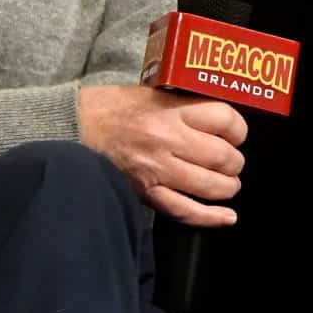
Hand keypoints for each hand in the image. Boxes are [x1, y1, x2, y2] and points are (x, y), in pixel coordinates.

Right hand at [76, 84, 246, 228]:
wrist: (73, 127)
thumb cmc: (110, 108)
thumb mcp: (151, 94)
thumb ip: (184, 106)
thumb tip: (218, 121)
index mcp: (170, 111)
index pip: (225, 119)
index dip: (238, 130)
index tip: (236, 134)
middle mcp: (168, 140)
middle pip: (223, 157)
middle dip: (234, 163)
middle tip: (230, 162)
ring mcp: (158, 169)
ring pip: (211, 186)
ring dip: (227, 187)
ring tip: (226, 184)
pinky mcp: (146, 192)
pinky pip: (185, 210)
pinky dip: (210, 217)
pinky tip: (227, 217)